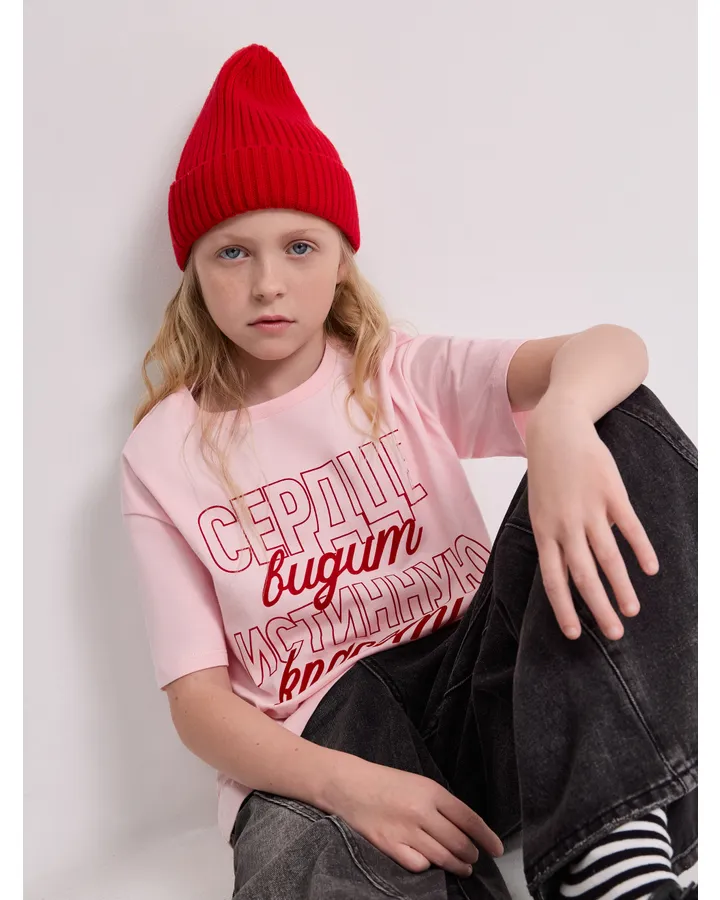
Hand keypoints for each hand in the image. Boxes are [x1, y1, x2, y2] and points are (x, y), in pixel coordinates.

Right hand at [323, 753, 503, 878]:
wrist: (350, 785)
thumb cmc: (386, 783)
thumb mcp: (419, 783)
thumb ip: (442, 804)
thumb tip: (467, 828)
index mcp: (431, 791)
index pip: (469, 819)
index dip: (487, 837)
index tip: (497, 849)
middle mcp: (421, 811)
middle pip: (459, 842)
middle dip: (471, 855)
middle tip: (474, 858)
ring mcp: (405, 830)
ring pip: (443, 857)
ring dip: (457, 865)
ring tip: (461, 867)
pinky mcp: (389, 846)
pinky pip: (419, 865)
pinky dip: (427, 866)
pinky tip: (428, 861)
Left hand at [525, 393, 658, 640]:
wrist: (555, 432)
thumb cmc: (548, 477)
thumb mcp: (541, 511)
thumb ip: (557, 542)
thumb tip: (572, 575)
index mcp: (545, 532)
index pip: (552, 579)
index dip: (562, 608)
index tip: (573, 635)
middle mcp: (565, 525)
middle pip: (583, 575)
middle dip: (598, 608)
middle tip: (614, 634)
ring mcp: (589, 509)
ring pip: (607, 556)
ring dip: (622, 586)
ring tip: (633, 610)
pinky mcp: (611, 493)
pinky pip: (629, 527)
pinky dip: (641, 549)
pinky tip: (651, 568)